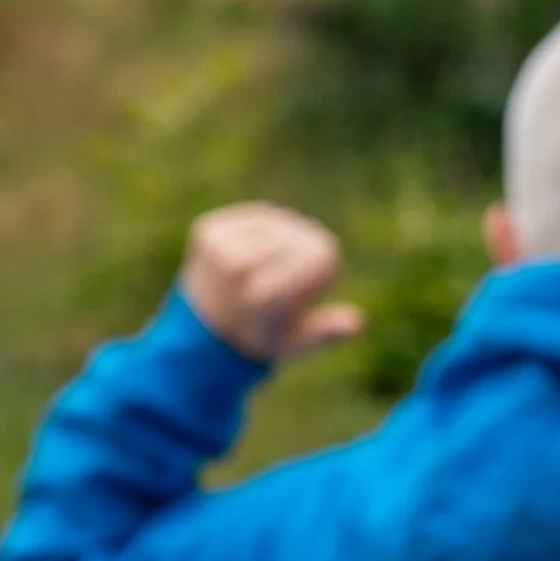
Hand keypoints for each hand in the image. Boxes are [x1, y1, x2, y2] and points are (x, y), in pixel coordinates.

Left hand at [181, 204, 365, 362]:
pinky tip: (252, 253)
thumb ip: (326, 333)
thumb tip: (357, 322)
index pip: (322, 253)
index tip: (305, 295)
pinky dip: (262, 230)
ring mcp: (219, 248)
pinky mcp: (207, 231)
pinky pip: (257, 215)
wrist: (202, 333)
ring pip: (281, 222)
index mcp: (265, 298)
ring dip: (283, 240)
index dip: (324, 273)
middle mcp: (239, 269)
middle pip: (303, 236)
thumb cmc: (261, 338)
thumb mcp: (296, 345)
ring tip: (268, 268)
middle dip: (303, 256)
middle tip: (283, 283)